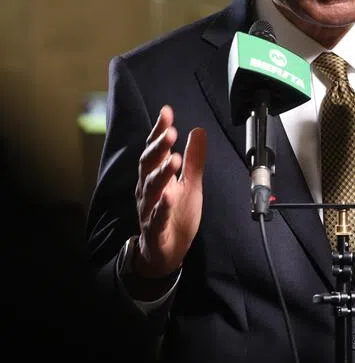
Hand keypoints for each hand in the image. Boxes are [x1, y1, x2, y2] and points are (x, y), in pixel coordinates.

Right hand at [134, 106, 207, 278]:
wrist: (166, 251)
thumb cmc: (176, 214)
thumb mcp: (191, 183)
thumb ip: (194, 159)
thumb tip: (198, 130)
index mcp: (156, 176)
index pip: (156, 150)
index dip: (159, 131)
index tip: (166, 112)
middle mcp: (149, 190)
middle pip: (148, 165)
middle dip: (158, 147)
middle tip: (170, 131)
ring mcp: (150, 209)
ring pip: (152, 189)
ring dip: (162, 173)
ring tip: (173, 158)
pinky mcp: (155, 229)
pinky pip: (157, 217)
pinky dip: (162, 207)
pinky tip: (169, 197)